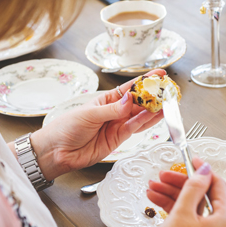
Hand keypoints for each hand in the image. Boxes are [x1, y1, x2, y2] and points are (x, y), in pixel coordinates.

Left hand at [29, 69, 165, 179]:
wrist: (57, 152)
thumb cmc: (66, 128)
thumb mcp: (89, 114)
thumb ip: (112, 109)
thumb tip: (129, 100)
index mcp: (105, 100)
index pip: (129, 88)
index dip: (144, 81)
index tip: (159, 74)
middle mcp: (113, 112)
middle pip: (138, 102)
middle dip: (153, 97)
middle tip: (168, 92)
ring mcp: (117, 125)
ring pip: (140, 116)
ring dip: (154, 110)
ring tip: (168, 103)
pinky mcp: (118, 139)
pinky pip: (135, 129)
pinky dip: (147, 123)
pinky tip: (157, 116)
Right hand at [129, 159, 225, 226]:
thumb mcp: (182, 214)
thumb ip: (193, 188)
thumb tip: (205, 170)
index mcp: (224, 221)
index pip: (218, 186)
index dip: (203, 171)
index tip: (190, 159)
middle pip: (202, 196)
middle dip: (181, 184)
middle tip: (163, 175)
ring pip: (192, 208)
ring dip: (173, 195)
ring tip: (153, 187)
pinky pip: (188, 221)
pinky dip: (173, 210)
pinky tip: (156, 201)